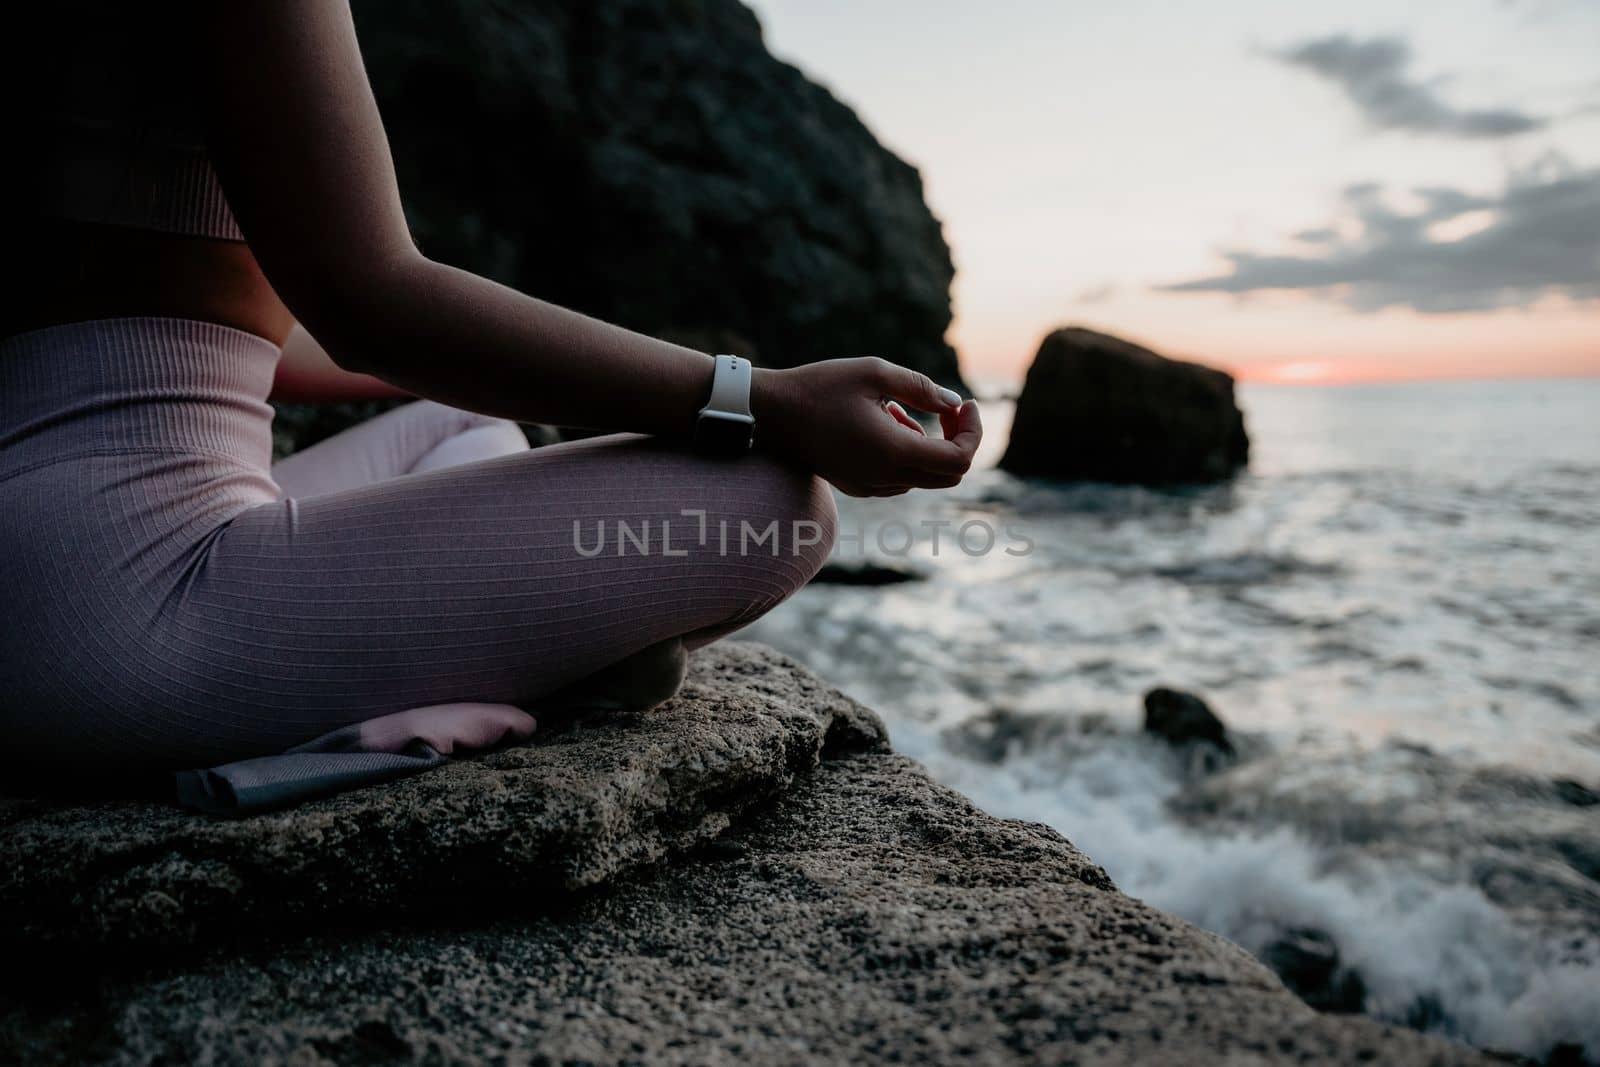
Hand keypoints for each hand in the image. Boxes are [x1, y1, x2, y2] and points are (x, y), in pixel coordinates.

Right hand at [751, 358, 982, 496]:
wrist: (768, 413)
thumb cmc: (818, 387)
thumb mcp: (874, 373)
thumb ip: (921, 388)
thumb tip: (954, 403)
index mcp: (894, 452)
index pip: (959, 459)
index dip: (973, 431)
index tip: (964, 403)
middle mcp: (885, 478)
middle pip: (948, 475)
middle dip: (957, 439)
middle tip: (947, 407)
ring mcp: (870, 486)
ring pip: (924, 476)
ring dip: (927, 443)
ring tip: (896, 408)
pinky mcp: (856, 485)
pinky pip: (899, 477)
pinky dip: (906, 452)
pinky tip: (882, 421)